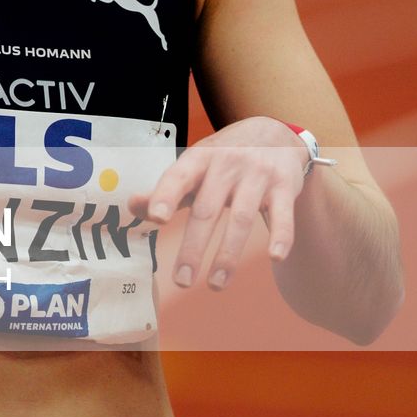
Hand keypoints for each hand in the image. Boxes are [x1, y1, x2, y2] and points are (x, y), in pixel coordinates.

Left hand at [128, 116, 307, 290]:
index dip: (166, 195)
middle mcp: (227, 165)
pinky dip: (281, 236)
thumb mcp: (194, 166)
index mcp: (199, 159)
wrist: (273, 132)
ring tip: (215, 285)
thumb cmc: (223, 158)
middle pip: (207, 209)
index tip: (156, 218)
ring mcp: (257, 175)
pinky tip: (275, 258)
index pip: (179, 176)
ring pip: (241, 218)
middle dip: (193, 247)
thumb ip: (167, 190)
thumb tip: (132, 206)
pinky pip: (282, 215)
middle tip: (181, 280)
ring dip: (228, 255)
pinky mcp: (284, 187)